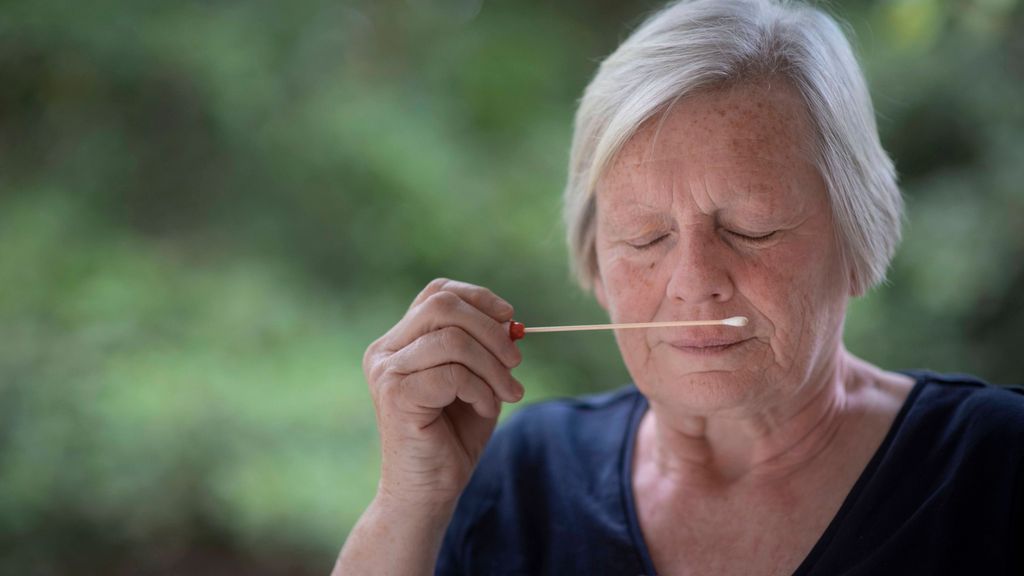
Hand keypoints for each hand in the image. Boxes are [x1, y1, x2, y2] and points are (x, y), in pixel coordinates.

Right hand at [363, 278, 523, 508]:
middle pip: (443, 306)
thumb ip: (485, 347)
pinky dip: (481, 389)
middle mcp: (385, 350)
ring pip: (452, 340)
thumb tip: (508, 319)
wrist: (429, 491)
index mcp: (400, 341)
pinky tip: (485, 408)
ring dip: (492, 366)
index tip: (510, 318)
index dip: (478, 297)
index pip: (437, 293)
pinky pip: (452, 374)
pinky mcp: (395, 395)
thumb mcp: (476, 380)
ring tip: (507, 393)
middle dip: (490, 330)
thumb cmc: (453, 436)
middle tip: (516, 362)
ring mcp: (386, 371)